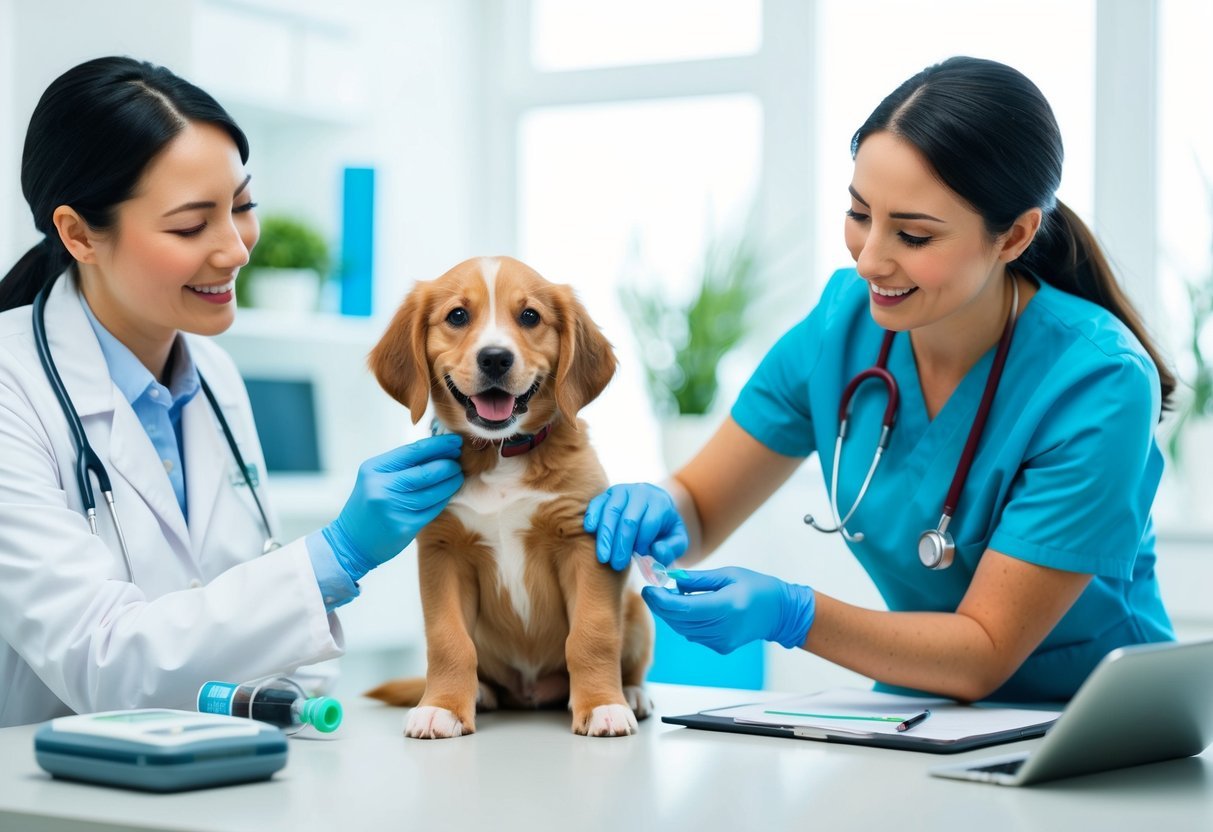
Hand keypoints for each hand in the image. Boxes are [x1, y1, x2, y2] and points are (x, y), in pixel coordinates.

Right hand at [323, 435, 462, 581]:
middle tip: (459, 462)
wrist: (350, 542)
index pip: (413, 451)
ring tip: (458, 476)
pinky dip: (444, 499)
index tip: (456, 442)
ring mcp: (393, 508)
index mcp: (374, 469)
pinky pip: (432, 509)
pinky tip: (448, 494)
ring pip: (433, 492)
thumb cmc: (368, 506)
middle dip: (448, 465)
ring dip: (450, 483)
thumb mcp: (376, 478)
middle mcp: (382, 488)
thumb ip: (402, 465)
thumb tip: (439, 451)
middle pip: (426, 472)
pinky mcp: (404, 527)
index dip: (438, 445)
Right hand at [584, 483, 689, 570]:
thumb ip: (672, 548)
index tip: (640, 558)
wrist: (653, 506)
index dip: (643, 543)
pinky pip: (597, 503)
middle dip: (622, 544)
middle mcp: (641, 493)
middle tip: (617, 564)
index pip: (649, 523)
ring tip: (603, 557)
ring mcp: (622, 491)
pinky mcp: (607, 494)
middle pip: (629, 519)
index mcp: (660, 503)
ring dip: (605, 536)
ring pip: (611, 511)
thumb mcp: (677, 539)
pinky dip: (592, 516)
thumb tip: (657, 551)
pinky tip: (589, 530)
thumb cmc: (663, 527)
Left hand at [641, 567, 815, 653]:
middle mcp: (722, 628)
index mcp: (726, 607)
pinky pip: (693, 635)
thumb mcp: (728, 575)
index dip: (660, 600)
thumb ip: (698, 579)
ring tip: (669, 596)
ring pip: (683, 630)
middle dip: (661, 606)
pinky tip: (687, 609)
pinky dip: (684, 622)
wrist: (779, 612)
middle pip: (679, 621)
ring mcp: (721, 642)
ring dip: (671, 614)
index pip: (683, 608)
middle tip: (652, 590)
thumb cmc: (755, 587)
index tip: (648, 589)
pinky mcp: (721, 648)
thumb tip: (671, 579)